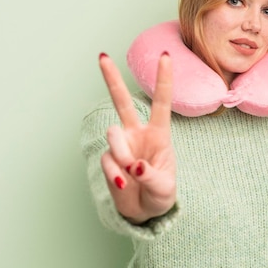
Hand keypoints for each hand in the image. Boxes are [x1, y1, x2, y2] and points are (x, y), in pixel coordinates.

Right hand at [98, 52, 175, 223]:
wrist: (144, 212)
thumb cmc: (161, 195)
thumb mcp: (164, 188)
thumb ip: (151, 176)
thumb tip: (134, 165)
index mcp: (158, 134)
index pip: (161, 102)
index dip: (163, 79)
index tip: (165, 55)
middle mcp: (137, 134)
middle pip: (123, 102)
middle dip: (111, 79)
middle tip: (102, 56)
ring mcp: (121, 146)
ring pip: (113, 137)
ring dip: (123, 156)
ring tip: (133, 175)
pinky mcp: (108, 160)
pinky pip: (108, 161)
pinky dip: (116, 175)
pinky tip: (124, 184)